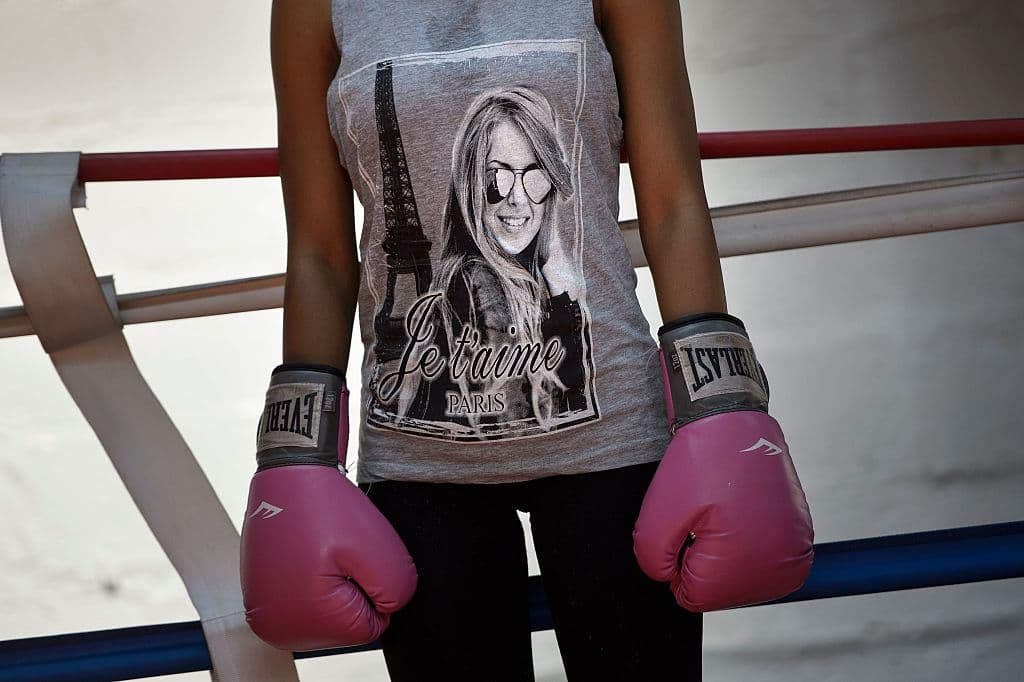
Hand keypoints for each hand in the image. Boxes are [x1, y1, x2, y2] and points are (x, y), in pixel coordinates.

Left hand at [633, 313, 813, 610]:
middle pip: (720, 592)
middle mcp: (783, 564)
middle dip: (699, 559)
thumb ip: (652, 558)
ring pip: (739, 577)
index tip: (681, 523)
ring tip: (719, 511)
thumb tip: (668, 578)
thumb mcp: (658, 511)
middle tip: (700, 514)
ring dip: (721, 553)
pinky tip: (735, 511)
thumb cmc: (697, 460)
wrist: (734, 415)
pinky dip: (742, 543)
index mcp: (749, 563)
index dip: (674, 562)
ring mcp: (797, 549)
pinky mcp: (801, 534)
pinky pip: (759, 559)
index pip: (693, 596)